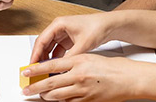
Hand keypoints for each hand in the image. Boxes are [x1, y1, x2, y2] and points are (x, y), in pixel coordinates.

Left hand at [21, 54, 155, 101]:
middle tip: (26, 90)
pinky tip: (58, 100)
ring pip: (57, 96)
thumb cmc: (113, 67)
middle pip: (50, 84)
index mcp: (79, 61)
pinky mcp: (88, 101)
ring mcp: (83, 90)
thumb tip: (57, 69)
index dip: (36, 70)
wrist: (129, 79)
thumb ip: (73, 63)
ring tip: (41, 95)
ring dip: (46, 97)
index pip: (51, 66)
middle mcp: (79, 76)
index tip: (26, 73)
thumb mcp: (90, 58)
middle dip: (35, 88)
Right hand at [30, 12, 122, 62]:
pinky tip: (56, 67)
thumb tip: (60, 68)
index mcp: (59, 24)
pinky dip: (55, 58)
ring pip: (50, 48)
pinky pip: (57, 50)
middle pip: (44, 44)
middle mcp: (59, 28)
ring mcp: (63, 34)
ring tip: (45, 70)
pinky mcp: (68, 40)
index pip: (42, 40)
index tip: (32, 64)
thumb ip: (70, 57)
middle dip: (39, 57)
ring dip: (47, 59)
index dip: (35, 53)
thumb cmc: (97, 27)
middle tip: (36, 70)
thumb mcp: (83, 44)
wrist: (109, 26)